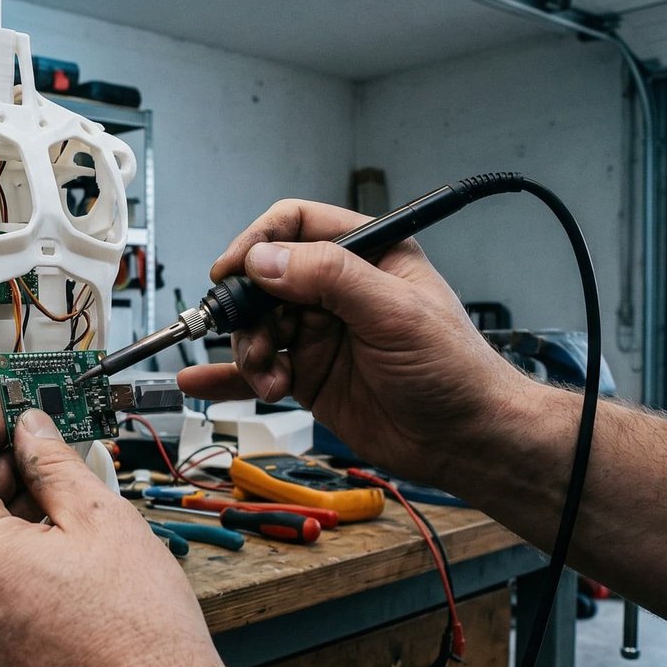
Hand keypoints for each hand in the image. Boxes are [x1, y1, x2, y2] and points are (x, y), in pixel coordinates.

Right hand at [176, 199, 530, 489]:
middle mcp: (338, 290)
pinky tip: (200, 381)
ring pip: (256, 326)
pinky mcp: (309, 375)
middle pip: (265, 279)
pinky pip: (257, 368)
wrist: (466, 441)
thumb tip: (266, 259)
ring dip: (248, 351)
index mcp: (367, 253)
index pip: (296, 225)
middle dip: (246, 307)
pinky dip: (227, 376)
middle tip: (243, 332)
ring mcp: (320, 333)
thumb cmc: (455, 371)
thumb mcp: (396, 312)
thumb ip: (331, 278)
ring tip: (267, 378)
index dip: (259, 241)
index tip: (233, 269)